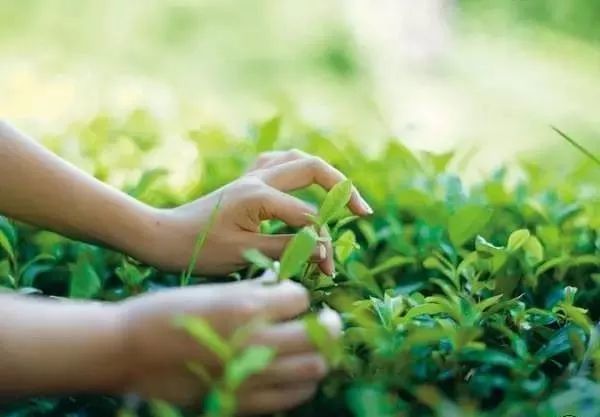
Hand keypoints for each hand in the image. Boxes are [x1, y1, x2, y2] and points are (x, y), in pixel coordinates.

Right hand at [118, 274, 341, 413]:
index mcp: (246, 307)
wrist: (125, 351)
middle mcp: (255, 342)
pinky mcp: (241, 402)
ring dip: (318, 354)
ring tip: (309, 346)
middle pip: (321, 334)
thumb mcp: (212, 291)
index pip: (299, 297)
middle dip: (327, 323)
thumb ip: (253, 294)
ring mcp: (251, 376)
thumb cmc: (165, 312)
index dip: (297, 295)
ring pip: (314, 368)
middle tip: (324, 319)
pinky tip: (290, 371)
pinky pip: (292, 396)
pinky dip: (300, 382)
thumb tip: (283, 292)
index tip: (289, 297)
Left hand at [142, 150, 371, 274]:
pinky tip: (303, 184)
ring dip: (322, 174)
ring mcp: (251, 176)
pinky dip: (298, 170)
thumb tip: (323, 251)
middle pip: (313, 168)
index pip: (308, 217)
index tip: (328, 270)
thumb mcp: (244, 254)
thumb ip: (287, 249)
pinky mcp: (245, 181)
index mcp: (259, 196)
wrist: (162, 236)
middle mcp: (258, 178)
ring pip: (297, 159)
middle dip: (342, 189)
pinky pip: (278, 163)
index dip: (323, 245)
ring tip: (340, 194)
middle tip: (361, 213)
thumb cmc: (197, 249)